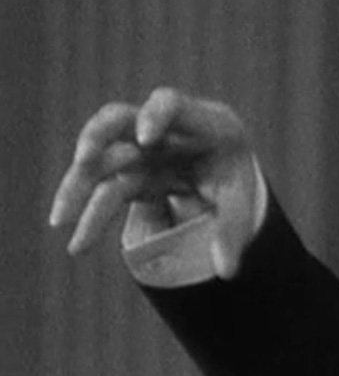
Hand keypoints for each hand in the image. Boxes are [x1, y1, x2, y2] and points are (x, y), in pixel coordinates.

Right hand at [49, 87, 254, 255]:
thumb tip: (227, 272)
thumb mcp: (241, 202)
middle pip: (118, 119)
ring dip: (78, 183)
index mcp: (202, 124)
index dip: (156, 116)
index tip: (146, 139)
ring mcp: (137, 146)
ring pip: (98, 155)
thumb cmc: (233, 179)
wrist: (221, 172)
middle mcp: (162, 129)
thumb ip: (233, 232)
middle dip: (97, 136)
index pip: (171, 104)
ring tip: (61, 220)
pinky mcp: (125, 168)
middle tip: (84, 159)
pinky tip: (78, 240)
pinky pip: (99, 184)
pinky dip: (85, 207)